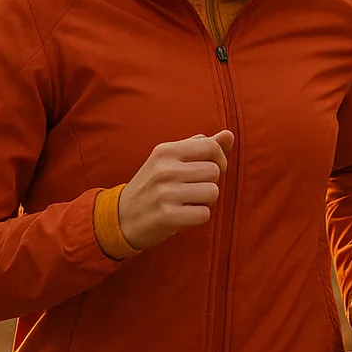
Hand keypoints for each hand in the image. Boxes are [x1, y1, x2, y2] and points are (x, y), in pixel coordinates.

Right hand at [117, 130, 233, 250]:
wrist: (122, 217)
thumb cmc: (153, 186)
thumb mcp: (170, 160)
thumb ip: (200, 147)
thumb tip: (229, 135)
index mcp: (166, 150)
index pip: (211, 147)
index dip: (220, 160)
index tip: (210, 171)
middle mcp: (165, 168)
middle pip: (215, 172)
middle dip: (210, 183)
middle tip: (193, 190)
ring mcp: (165, 192)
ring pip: (213, 192)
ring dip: (205, 201)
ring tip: (188, 202)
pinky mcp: (167, 216)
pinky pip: (204, 214)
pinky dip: (198, 217)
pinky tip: (184, 215)